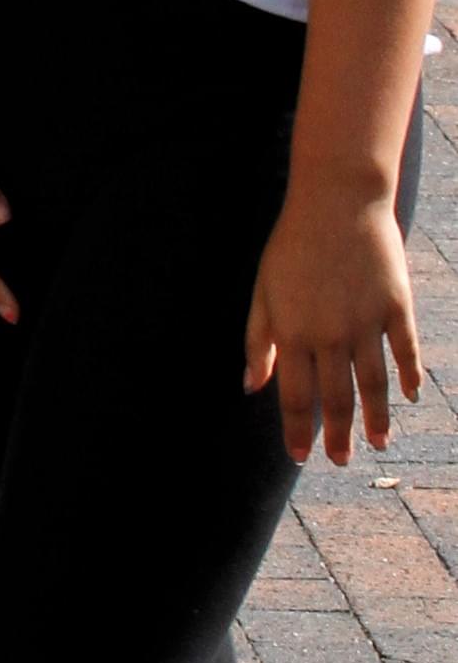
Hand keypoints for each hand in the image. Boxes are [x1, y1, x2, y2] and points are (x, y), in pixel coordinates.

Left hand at [247, 179, 424, 463]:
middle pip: (335, 396)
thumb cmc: (292, 247)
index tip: (300, 456)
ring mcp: (366, 321)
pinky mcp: (396, 305)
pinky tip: (411, 397)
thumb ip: (257, 340)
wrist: (337, 202)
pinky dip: (410, 375)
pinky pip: (405, 350)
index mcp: (292, 332)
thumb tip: (250, 385)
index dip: (297, 428)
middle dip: (337, 433)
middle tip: (340, 461)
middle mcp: (329, 333)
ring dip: (375, 417)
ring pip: (373, 382)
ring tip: (377, 444)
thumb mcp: (263, 292)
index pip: (294, 394)